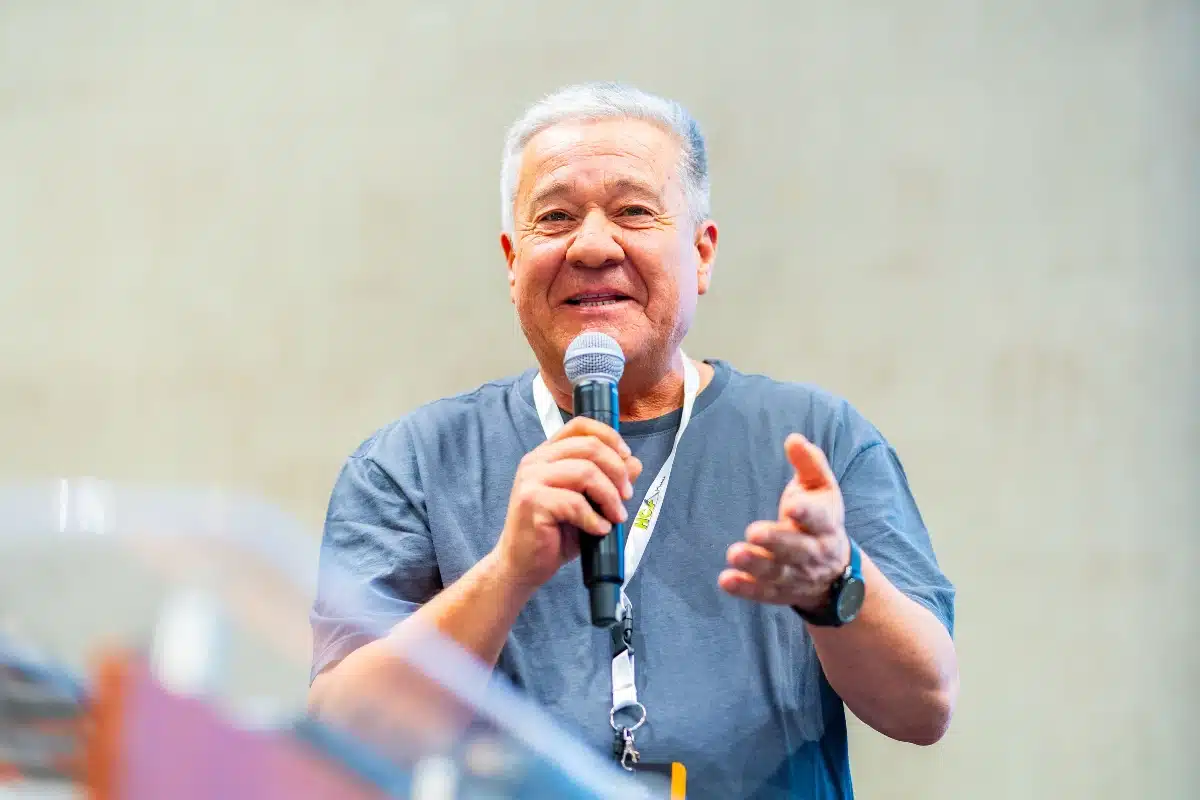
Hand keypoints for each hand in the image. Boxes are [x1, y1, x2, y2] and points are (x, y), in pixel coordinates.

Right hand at [495, 416, 641, 589]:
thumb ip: (608, 480)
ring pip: (586, 472)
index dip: (609, 436)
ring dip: (610, 497)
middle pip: (589, 446)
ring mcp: (531, 479)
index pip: (580, 425)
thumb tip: (634, 463)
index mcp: (547, 454)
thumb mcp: (588, 503)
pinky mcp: (531, 501)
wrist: (523, 564)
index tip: (626, 457)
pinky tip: (599, 529)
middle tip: (626, 496)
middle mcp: (536, 460)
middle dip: (617, 471)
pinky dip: (595, 518)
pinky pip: (575, 503)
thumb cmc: (554, 533)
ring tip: (616, 517)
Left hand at [719, 433, 849, 609]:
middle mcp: (814, 552)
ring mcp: (798, 575)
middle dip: (776, 541)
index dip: (806, 512)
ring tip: (734, 554)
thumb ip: (809, 464)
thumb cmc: (820, 517)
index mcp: (826, 523)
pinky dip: (746, 588)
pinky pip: (764, 593)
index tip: (791, 505)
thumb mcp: (822, 488)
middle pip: (797, 549)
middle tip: (753, 531)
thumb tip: (794, 439)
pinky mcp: (781, 592)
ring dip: (756, 565)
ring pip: (778, 572)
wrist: (836, 570)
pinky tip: (726, 580)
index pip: (819, 517)